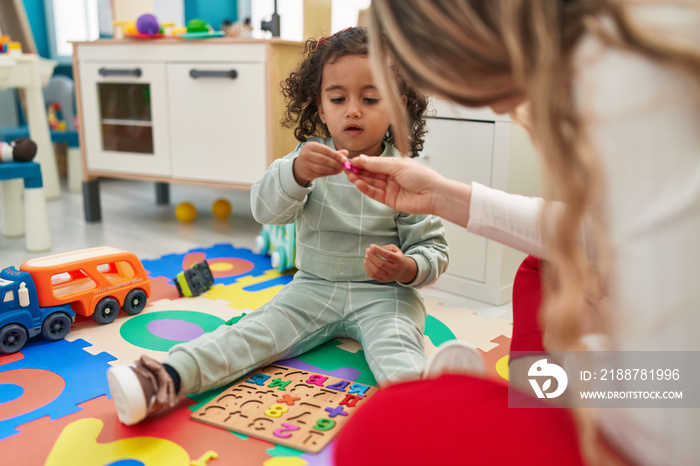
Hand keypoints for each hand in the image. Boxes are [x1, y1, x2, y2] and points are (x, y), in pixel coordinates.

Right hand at [293, 141, 348, 185]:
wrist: (300, 166)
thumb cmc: (314, 156)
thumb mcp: (322, 152)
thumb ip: (334, 152)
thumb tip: (346, 153)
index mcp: (311, 146)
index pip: (326, 150)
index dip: (336, 155)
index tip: (345, 159)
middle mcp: (306, 154)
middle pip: (324, 159)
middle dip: (336, 163)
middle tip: (344, 166)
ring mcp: (305, 164)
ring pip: (322, 168)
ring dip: (333, 169)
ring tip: (340, 169)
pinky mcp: (307, 173)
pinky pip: (321, 174)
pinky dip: (330, 173)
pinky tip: (336, 172)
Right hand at [346, 155, 471, 227]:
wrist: (433, 194)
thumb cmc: (421, 176)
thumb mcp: (397, 166)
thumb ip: (377, 165)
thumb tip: (361, 159)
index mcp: (395, 166)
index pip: (374, 163)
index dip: (362, 162)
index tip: (350, 160)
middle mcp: (391, 177)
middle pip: (371, 173)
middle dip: (358, 170)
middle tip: (345, 168)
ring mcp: (390, 189)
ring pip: (371, 183)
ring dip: (360, 179)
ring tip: (349, 175)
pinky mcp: (390, 200)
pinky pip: (375, 194)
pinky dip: (366, 188)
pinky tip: (358, 183)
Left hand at [364, 244, 416, 283]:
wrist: (403, 271)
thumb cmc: (397, 257)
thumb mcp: (395, 250)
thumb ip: (386, 247)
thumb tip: (374, 249)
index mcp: (399, 260)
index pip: (388, 255)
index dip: (378, 250)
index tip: (371, 245)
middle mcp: (395, 269)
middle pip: (381, 264)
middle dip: (372, 256)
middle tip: (367, 250)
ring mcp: (389, 276)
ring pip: (376, 271)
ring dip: (368, 262)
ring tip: (366, 256)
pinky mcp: (384, 280)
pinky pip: (373, 276)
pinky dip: (367, 268)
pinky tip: (366, 262)